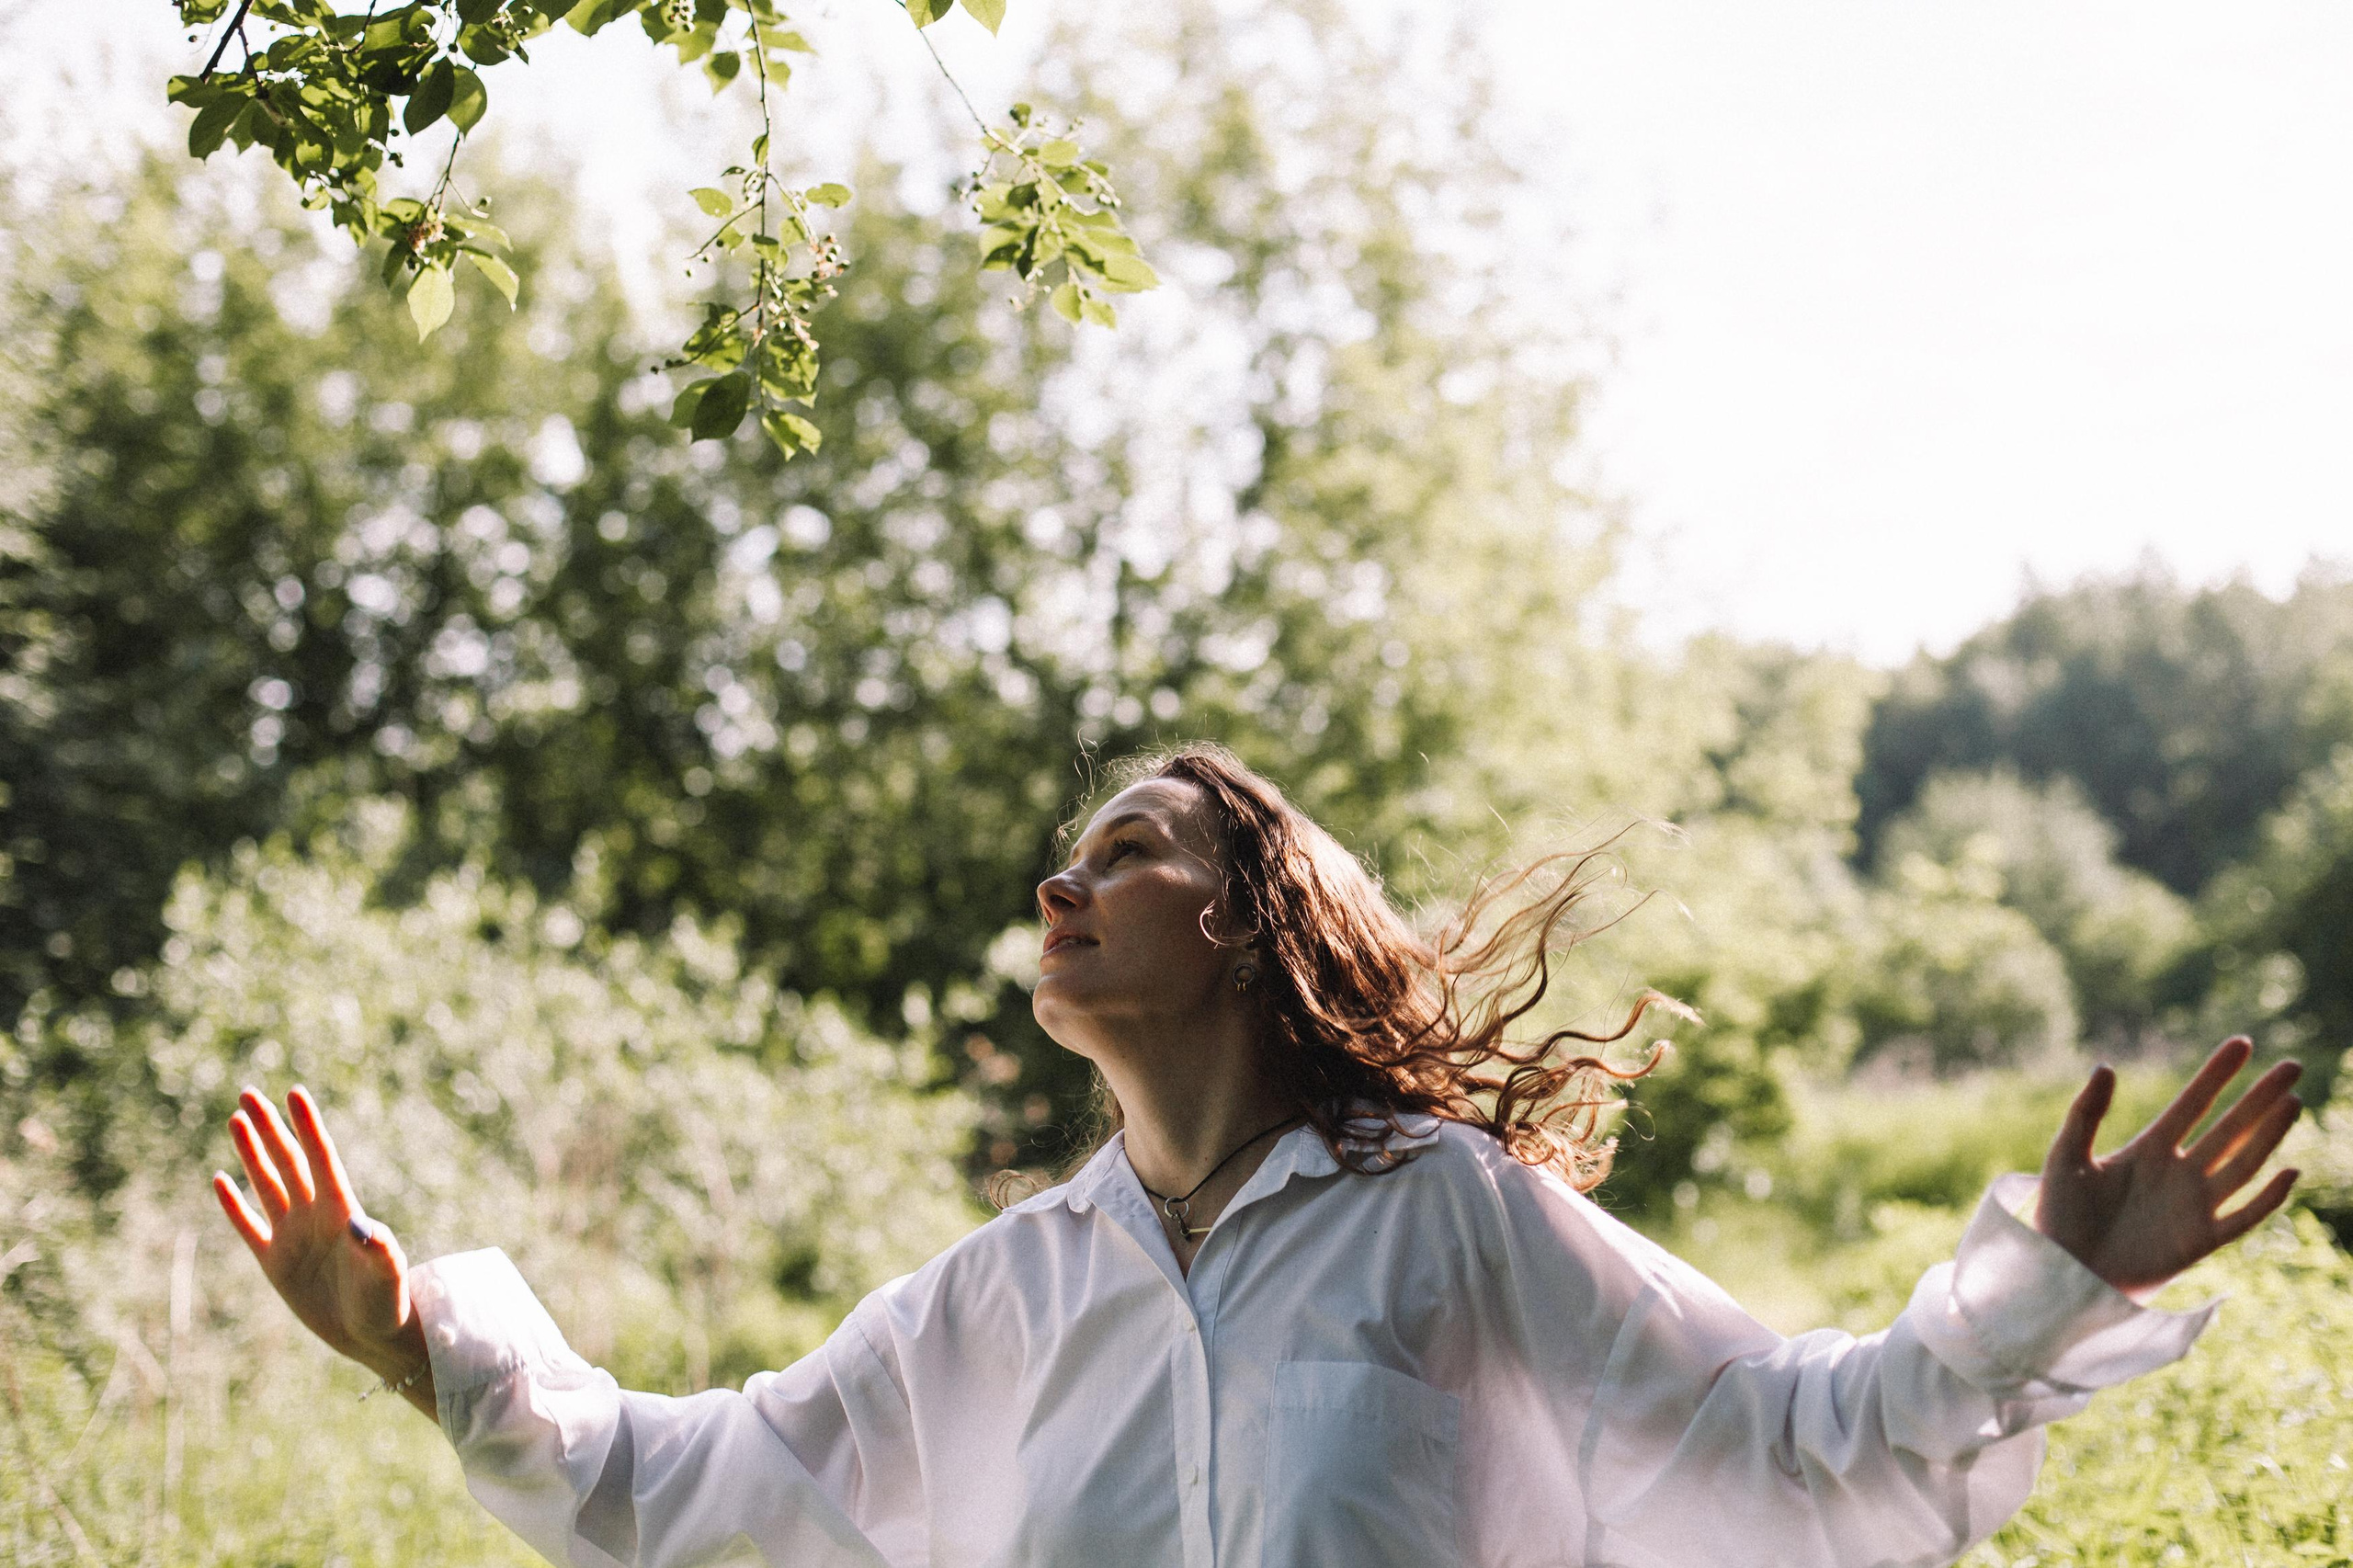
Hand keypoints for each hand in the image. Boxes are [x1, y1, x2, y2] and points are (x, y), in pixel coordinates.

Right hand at [212, 1086, 432, 1407]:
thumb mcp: (386, 1274)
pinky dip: (234, 1204)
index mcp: (343, 1209)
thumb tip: (362, 1227)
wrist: (372, 1334)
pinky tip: (220, 1179)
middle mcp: (315, 1214)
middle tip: (249, 1093)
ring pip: (267, 1184)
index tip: (295, 1092)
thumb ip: (378, 1248)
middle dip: (270, 1128)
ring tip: (236, 1120)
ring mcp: (293, 1236)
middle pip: (288, 1161)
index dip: (307, 1125)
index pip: (321, 1157)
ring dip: (252, 1154)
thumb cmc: (387, 1301)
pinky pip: (249, 1226)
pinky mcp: (275, 1262)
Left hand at [2035, 1037, 2302, 1298]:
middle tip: (2292, 1066)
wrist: (2063, 1272)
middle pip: (2229, 1128)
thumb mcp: (2067, 1157)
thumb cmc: (2060, 1215)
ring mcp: (2194, 1206)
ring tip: (2292, 1102)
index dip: (2217, 1074)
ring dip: (2268, 1136)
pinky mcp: (2200, 1241)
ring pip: (2243, 1164)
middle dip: (2259, 1098)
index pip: (2193, 1103)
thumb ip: (2085, 1113)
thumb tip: (2105, 1066)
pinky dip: (2266, 1198)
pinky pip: (2242, 1217)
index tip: (2242, 1042)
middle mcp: (2180, 1172)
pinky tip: (2289, 1171)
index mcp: (2149, 1148)